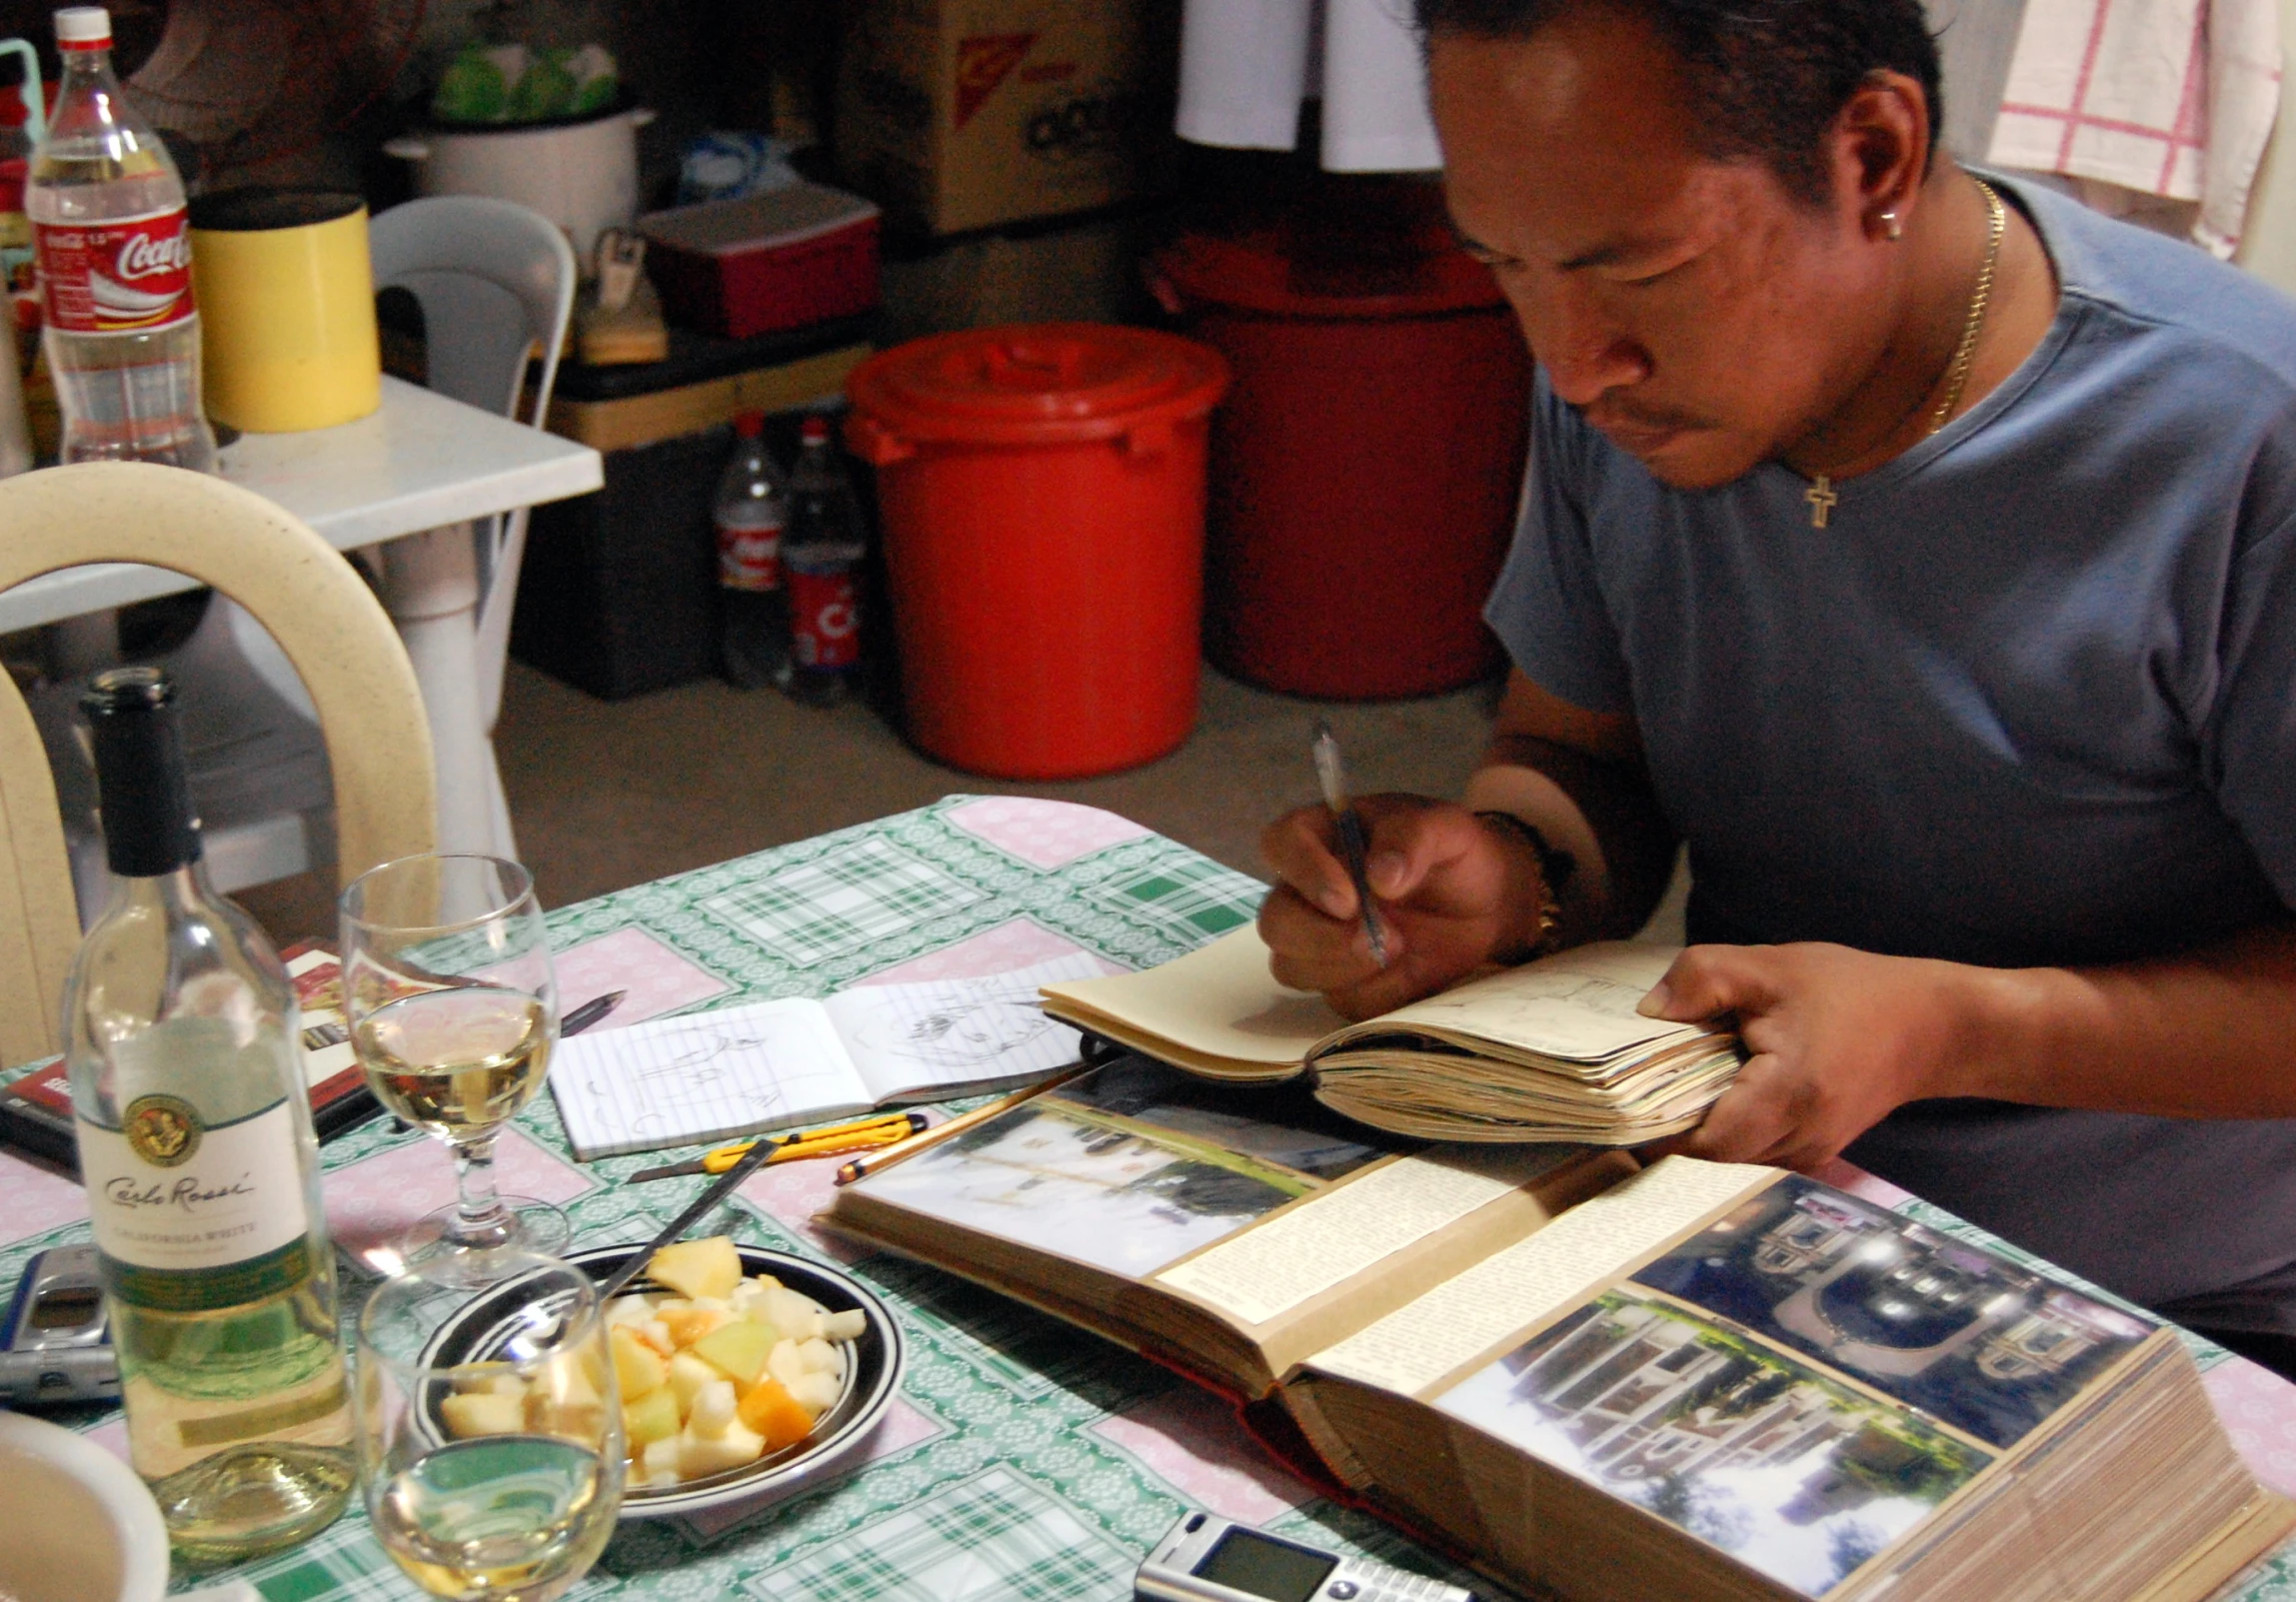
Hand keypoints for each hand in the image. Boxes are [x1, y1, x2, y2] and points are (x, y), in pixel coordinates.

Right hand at [1259, 796, 1546, 1019]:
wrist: (1485, 901)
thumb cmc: (1451, 852)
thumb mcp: (1444, 826)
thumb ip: (1411, 838)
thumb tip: (1381, 876)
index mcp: (1319, 837)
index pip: (1281, 844)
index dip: (1304, 873)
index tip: (1348, 899)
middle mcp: (1306, 891)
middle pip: (1276, 922)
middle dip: (1321, 938)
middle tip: (1380, 937)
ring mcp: (1319, 941)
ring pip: (1293, 969)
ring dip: (1343, 969)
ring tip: (1401, 948)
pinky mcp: (1344, 983)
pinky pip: (1341, 1001)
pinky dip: (1378, 992)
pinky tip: (1410, 968)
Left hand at [1640, 942, 1970, 1171]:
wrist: (1933, 1025)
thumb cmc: (1853, 991)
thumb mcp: (1771, 966)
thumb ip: (1703, 979)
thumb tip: (1647, 1012)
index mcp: (1789, 1095)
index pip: (1704, 1144)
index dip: (1658, 1128)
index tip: (1626, 1098)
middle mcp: (1801, 1139)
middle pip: (1711, 1159)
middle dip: (1672, 1126)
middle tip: (1643, 1087)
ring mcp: (1810, 1154)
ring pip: (1730, 1161)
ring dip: (1701, 1128)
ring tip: (1681, 1084)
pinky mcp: (1812, 1153)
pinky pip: (1752, 1153)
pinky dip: (1728, 1128)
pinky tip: (1719, 1092)